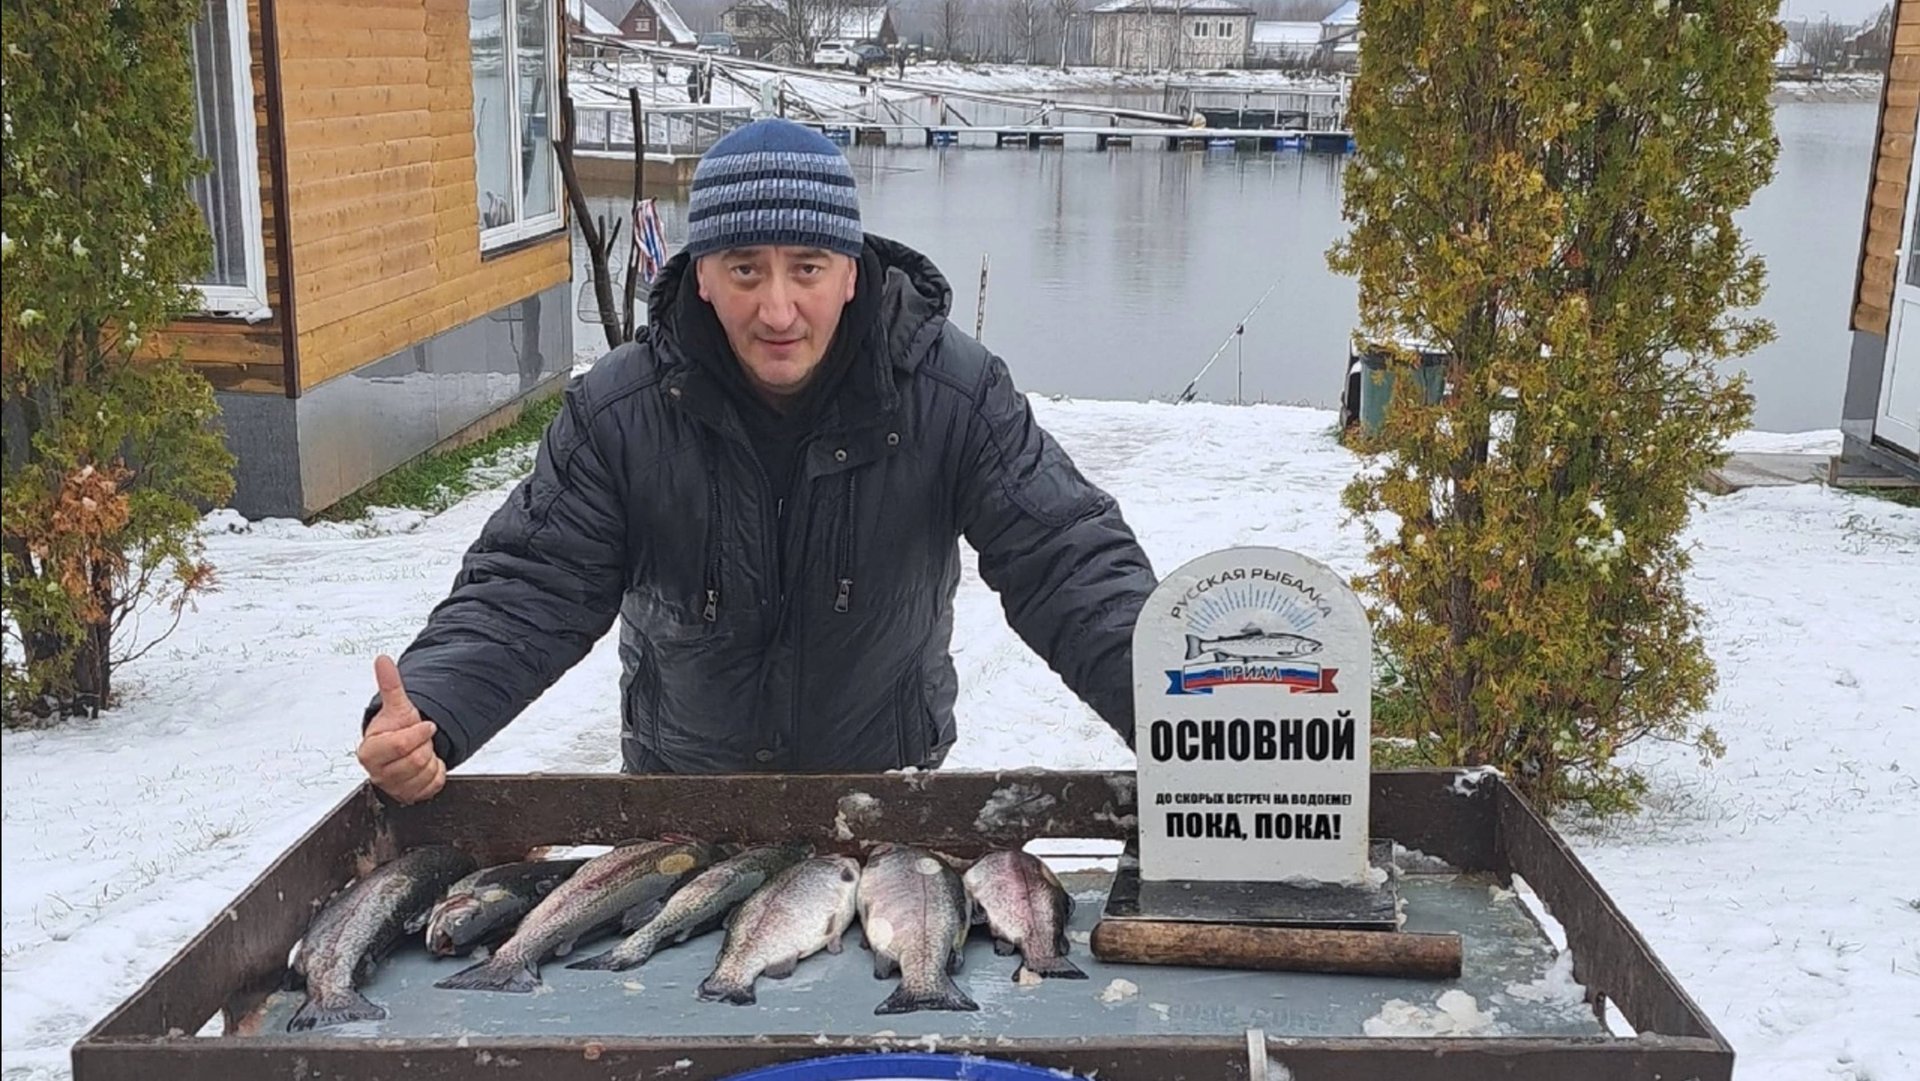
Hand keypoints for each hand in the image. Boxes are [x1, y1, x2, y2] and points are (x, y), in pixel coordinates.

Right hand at [356, 655, 445, 803]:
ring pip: (425, 773)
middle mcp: (378, 773)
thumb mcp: (397, 706)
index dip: (419, 732)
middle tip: (420, 741)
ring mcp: (393, 787)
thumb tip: (382, 660)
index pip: (401, 744)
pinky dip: (436, 773)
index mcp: (370, 751)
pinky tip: (427, 765)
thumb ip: (390, 683)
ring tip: (420, 751)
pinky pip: (433, 785)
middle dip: (425, 745)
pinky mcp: (409, 796)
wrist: (403, 747)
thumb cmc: (396, 728)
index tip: (424, 726)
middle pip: (416, 759)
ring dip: (431, 759)